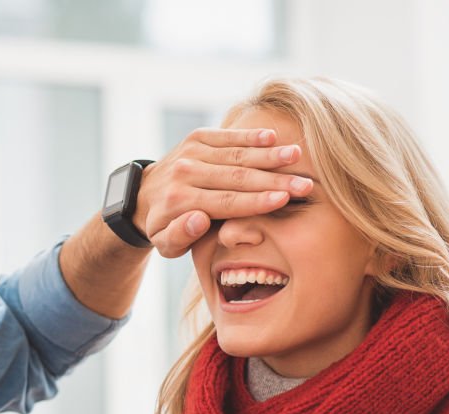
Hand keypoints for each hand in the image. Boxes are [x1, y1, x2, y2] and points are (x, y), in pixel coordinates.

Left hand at [135, 128, 314, 257]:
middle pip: (236, 177)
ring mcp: (190, 152)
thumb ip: (180, 235)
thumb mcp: (166, 243)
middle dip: (273, 180)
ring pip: (235, 155)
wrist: (143, 195)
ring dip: (268, 155)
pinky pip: (227, 136)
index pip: (226, 202)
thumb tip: (199, 219)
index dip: (257, 200)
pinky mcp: (196, 138)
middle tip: (305, 184)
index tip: (285, 199)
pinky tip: (273, 137)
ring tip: (297, 156)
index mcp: (178, 201)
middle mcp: (184, 173)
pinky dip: (250, 136)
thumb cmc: (163, 225)